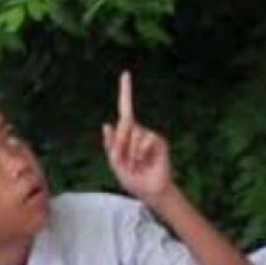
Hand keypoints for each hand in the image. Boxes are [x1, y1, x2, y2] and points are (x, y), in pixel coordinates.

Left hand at [102, 70, 173, 205]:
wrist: (150, 191)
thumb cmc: (132, 178)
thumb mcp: (115, 163)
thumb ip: (111, 145)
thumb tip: (107, 123)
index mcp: (125, 134)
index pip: (125, 109)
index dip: (125, 92)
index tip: (125, 73)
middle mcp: (138, 130)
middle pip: (123, 126)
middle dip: (119, 146)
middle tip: (126, 163)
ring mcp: (149, 135)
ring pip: (133, 134)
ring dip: (129, 153)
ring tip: (135, 164)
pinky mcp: (158, 141)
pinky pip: (144, 140)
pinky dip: (139, 154)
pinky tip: (144, 163)